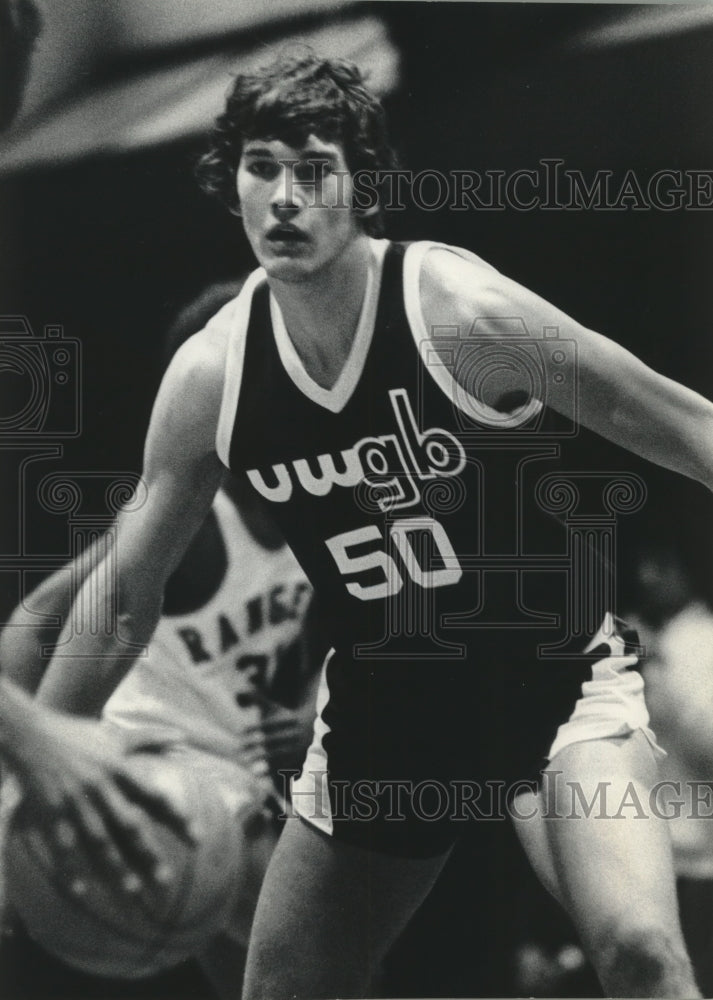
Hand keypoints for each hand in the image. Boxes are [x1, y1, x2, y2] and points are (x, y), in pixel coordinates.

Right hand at [5, 707, 194, 896]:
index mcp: (119, 768)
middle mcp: (100, 787)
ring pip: (99, 840)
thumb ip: (151, 739)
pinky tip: (83, 891)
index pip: (154, 795)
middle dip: (148, 852)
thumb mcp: (117, 736)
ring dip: (116, 866)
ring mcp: (75, 802)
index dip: (177, 816)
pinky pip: (63, 847)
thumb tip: (183, 737)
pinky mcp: (51, 814)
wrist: (32, 734)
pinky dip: (71, 869)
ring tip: (133, 889)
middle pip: (129, 824)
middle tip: (167, 879)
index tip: (197, 837)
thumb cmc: (80, 735)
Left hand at [235, 689, 315, 774]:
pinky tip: (259, 774)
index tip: (241, 732)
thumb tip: (238, 692)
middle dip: (255, 744)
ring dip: (262, 758)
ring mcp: (299, 746)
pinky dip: (273, 770)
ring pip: (279, 754)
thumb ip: (258, 699)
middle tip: (239, 748)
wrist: (313, 729)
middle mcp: (295, 732)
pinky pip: (286, 766)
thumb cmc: (285, 718)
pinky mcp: (301, 759)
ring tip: (247, 762)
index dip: (255, 727)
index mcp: (289, 719)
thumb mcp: (274, 708)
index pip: (270, 723)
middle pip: (273, 739)